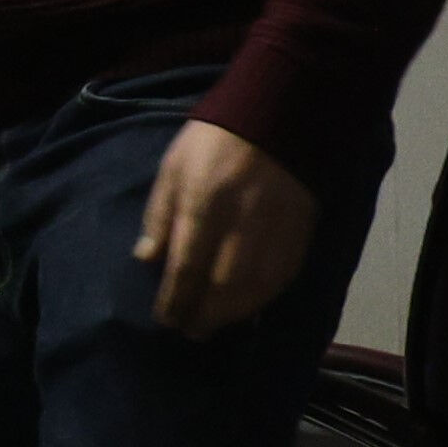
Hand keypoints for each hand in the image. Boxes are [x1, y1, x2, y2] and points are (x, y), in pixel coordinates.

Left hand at [135, 118, 318, 334]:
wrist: (279, 115)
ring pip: (255, 287)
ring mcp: (275, 229)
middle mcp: (241, 223)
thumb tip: (147, 259)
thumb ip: (160, 215)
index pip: (186, 267)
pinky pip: (283, 276)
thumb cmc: (214, 140)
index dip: (176, 300)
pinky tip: (249, 307)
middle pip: (222, 285)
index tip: (165, 319)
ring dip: (233, 313)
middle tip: (190, 331)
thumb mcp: (173, 167)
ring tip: (215, 325)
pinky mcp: (300, 231)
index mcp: (203, 205)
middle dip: (204, 314)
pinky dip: (264, 298)